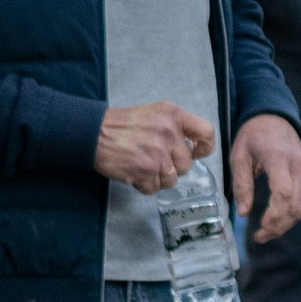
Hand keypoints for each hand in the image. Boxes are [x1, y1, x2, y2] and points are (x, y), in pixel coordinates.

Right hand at [95, 102, 214, 193]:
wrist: (93, 133)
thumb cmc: (123, 123)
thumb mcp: (155, 113)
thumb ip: (175, 126)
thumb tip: (191, 148)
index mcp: (174, 116)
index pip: (207, 133)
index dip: (204, 147)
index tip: (195, 152)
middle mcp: (170, 134)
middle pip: (187, 164)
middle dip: (173, 166)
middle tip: (156, 160)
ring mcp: (158, 155)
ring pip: (172, 179)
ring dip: (159, 178)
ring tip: (144, 167)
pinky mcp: (144, 172)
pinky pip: (154, 188)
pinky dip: (145, 185)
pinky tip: (135, 174)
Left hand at [230, 114, 300, 242]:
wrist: (275, 119)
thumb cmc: (254, 136)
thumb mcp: (239, 157)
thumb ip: (241, 185)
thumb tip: (243, 213)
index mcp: (279, 159)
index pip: (283, 193)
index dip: (274, 215)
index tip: (259, 227)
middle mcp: (297, 167)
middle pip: (295, 206)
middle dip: (278, 226)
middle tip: (259, 237)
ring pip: (300, 207)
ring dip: (284, 224)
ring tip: (264, 233)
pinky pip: (300, 201)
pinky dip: (288, 215)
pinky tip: (274, 221)